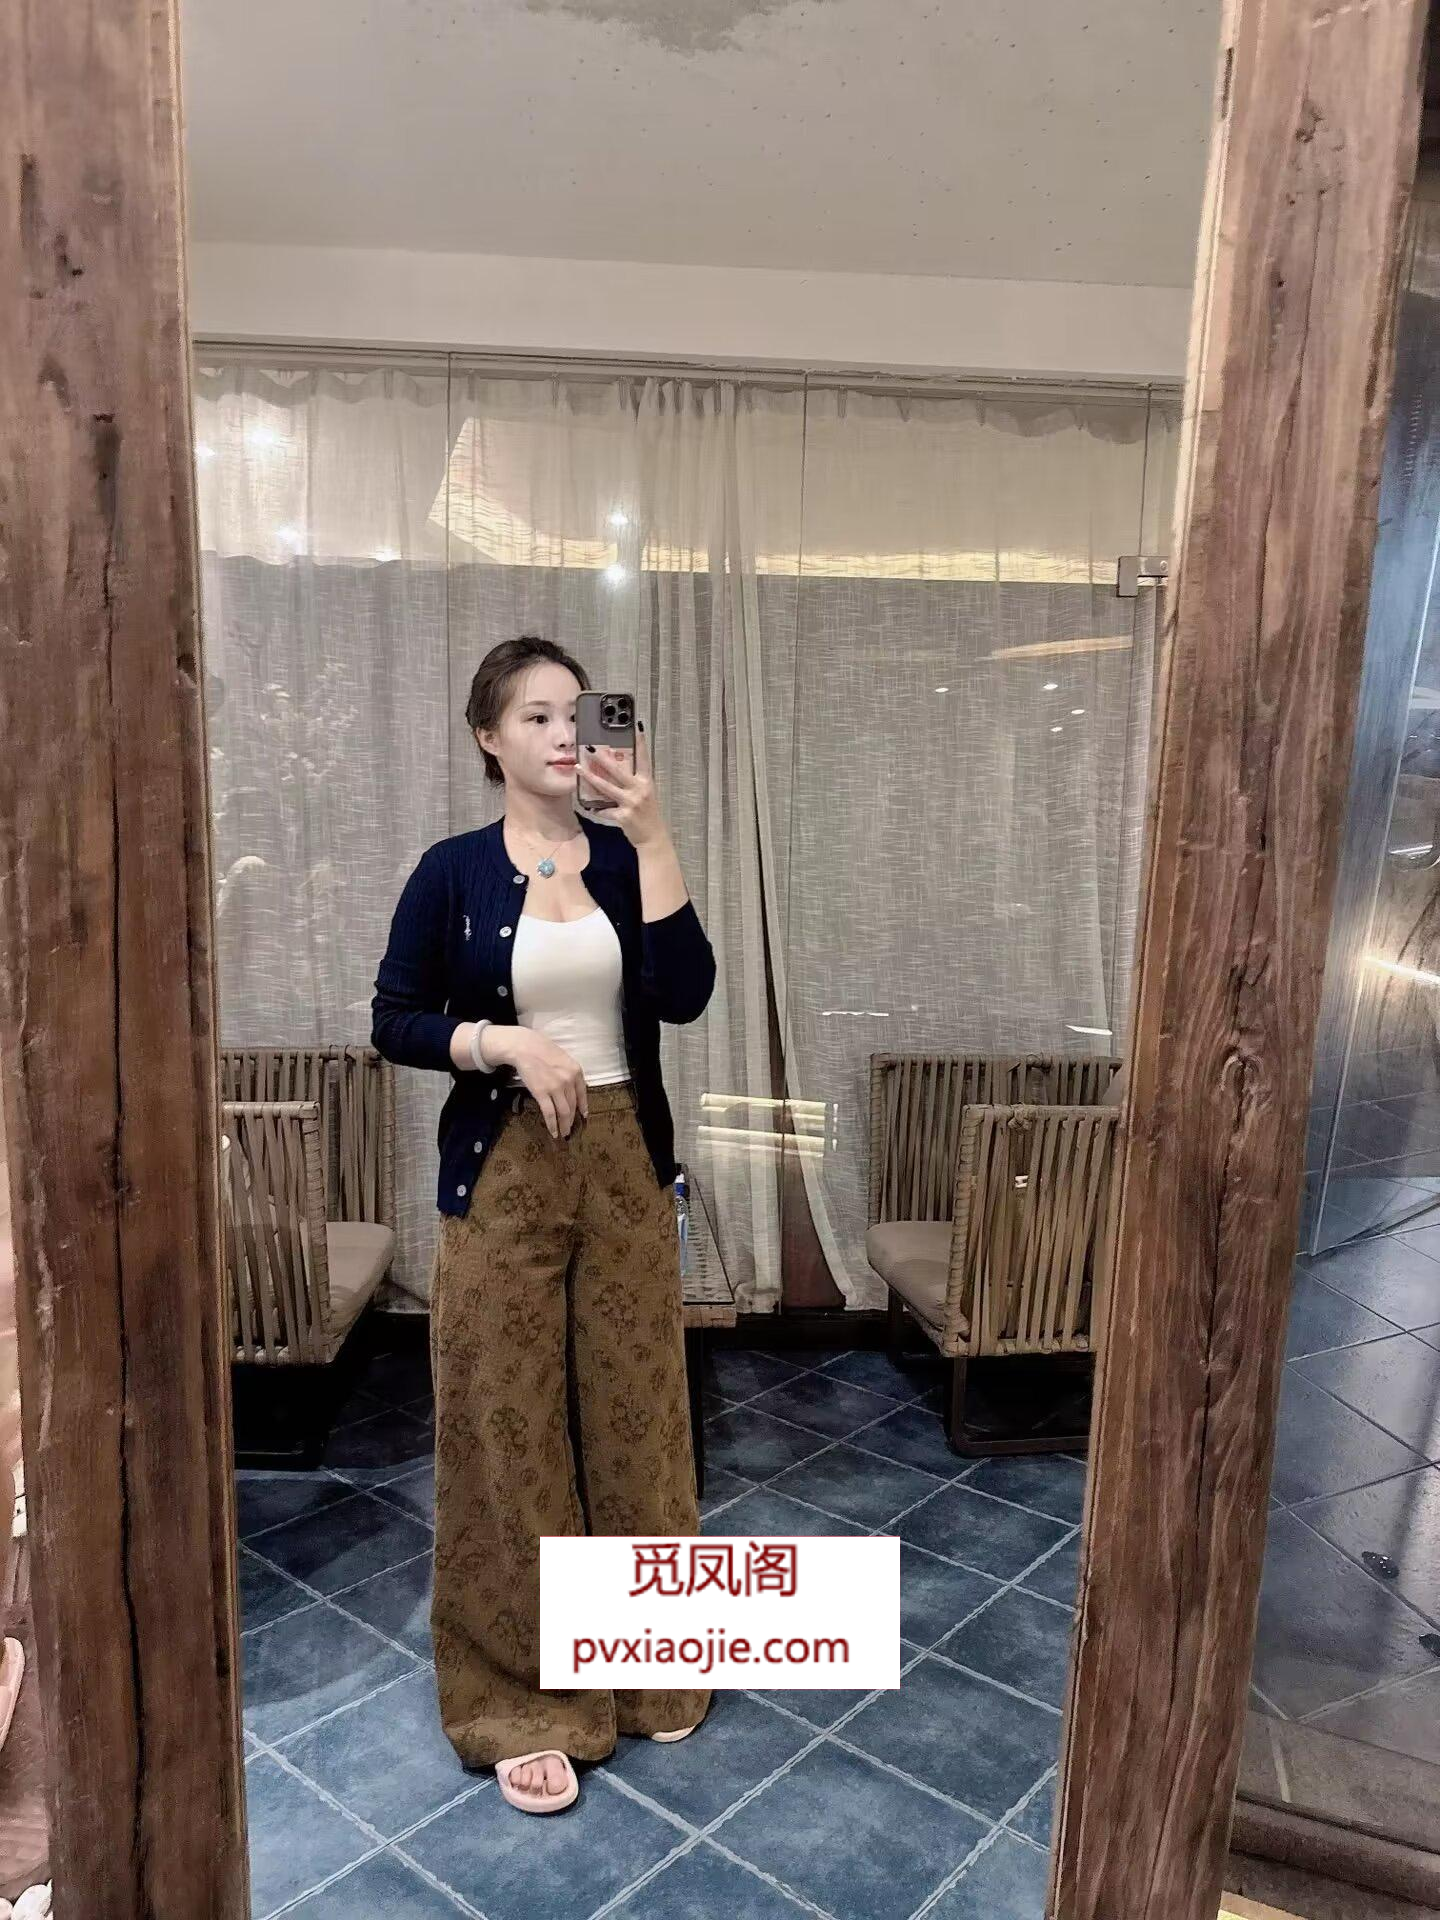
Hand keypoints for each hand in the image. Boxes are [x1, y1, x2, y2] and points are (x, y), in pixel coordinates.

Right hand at [484, 1026, 588, 1139]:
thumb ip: (569, 1072)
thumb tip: (572, 1087)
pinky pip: (550, 1113)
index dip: (583, 1107)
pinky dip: (552, 1125)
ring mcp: (556, 1087)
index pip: (582, 1094)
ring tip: (563, 1134)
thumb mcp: (563, 1058)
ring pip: (564, 1112)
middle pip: (573, 1105)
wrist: (525, 1047)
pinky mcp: (541, 1093)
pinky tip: (553, 1132)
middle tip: (570, 1129)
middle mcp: (569, 1080)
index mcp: (576, 1071)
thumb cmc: (542, 1049)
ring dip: (564, 1125)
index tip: (584, 1115)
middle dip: (572, 1120)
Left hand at [579, 725, 666, 849]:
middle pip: (618, 770)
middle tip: (590, 748)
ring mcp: (631, 803)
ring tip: (578, 768)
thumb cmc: (648, 814)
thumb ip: (633, 783)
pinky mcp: (623, 816)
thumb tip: (614, 770)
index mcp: (647, 782)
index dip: (641, 743)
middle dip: (602, 758)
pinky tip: (588, 805)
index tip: (637, 728)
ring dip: (590, 777)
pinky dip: (596, 808)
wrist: (654, 838)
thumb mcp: (646, 795)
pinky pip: (604, 810)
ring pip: (606, 787)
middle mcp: (639, 790)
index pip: (644, 759)